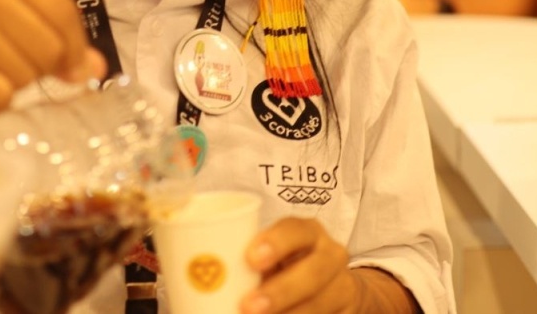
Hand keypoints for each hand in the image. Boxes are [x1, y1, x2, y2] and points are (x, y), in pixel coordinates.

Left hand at [241, 217, 360, 313]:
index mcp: (308, 233)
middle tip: (248, 306)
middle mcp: (331, 255)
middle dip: (281, 291)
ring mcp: (343, 287)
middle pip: (314, 271)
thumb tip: (192, 273)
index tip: (250, 259)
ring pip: (320, 304)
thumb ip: (243, 261)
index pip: (296, 230)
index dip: (276, 242)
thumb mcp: (271, 257)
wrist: (332, 288)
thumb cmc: (285, 267)